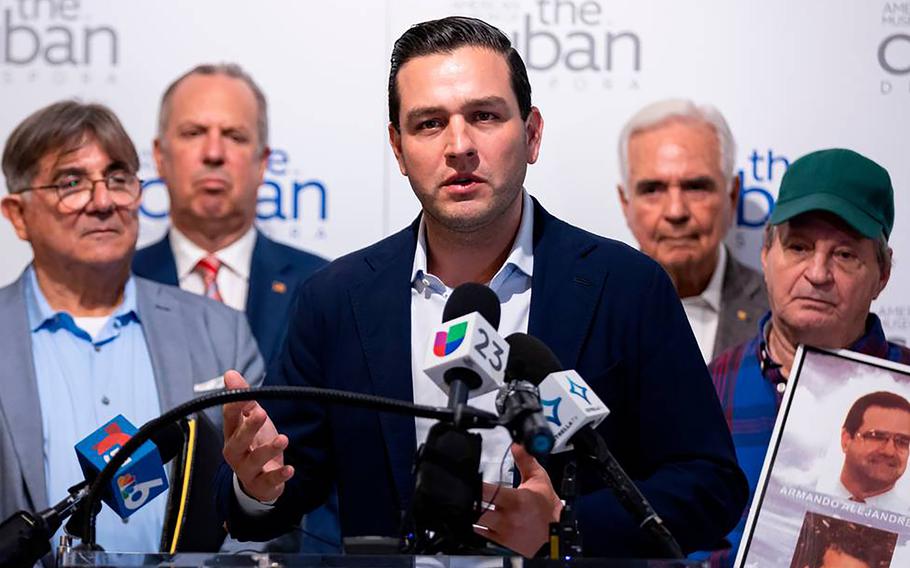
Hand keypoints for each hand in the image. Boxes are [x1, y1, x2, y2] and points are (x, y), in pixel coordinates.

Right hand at [222, 370, 292, 502]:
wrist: (258, 478)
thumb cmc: (254, 443)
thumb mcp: (251, 418)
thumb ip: (244, 397)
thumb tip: (230, 374)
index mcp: (232, 433)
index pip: (229, 418)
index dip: (235, 405)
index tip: (243, 394)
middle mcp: (236, 452)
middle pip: (238, 441)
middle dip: (249, 428)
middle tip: (261, 413)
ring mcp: (247, 469)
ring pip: (254, 461)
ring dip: (268, 450)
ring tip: (283, 439)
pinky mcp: (261, 484)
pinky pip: (269, 481)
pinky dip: (279, 476)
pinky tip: (290, 469)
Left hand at [475, 444, 562, 556]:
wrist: (557, 533)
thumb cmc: (547, 507)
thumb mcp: (539, 479)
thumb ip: (526, 461)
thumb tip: (517, 446)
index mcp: (515, 500)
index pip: (487, 492)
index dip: (474, 485)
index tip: (467, 479)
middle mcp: (507, 518)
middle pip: (476, 509)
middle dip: (467, 500)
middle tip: (462, 492)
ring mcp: (503, 532)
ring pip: (475, 523)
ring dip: (468, 513)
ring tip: (464, 504)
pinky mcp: (500, 542)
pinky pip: (480, 535)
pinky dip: (474, 526)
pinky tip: (472, 518)